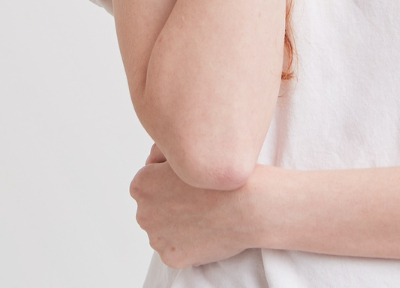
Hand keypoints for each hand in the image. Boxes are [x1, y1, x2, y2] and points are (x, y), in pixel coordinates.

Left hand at [130, 144, 260, 268]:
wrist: (255, 203)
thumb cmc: (229, 170)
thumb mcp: (192, 146)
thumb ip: (167, 153)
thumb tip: (157, 158)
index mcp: (141, 185)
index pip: (153, 180)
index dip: (177, 178)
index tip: (197, 178)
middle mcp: (143, 213)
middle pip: (158, 207)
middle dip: (176, 203)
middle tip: (206, 196)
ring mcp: (157, 237)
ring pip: (167, 229)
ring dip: (183, 223)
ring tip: (211, 212)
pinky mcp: (173, 257)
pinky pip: (178, 249)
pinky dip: (193, 243)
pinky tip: (212, 229)